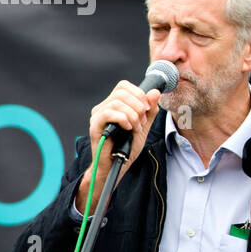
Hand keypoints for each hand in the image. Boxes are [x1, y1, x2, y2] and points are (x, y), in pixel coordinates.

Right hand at [76, 81, 162, 213]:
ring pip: (116, 102)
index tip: (147, 108)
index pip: (124, 86)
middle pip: (121, 92)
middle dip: (138, 105)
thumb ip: (150, 110)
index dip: (138, 93)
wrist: (118, 165)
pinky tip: (128, 128)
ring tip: (136, 128)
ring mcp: (98, 116)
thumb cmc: (127, 147)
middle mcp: (104, 107)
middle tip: (143, 120)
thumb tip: (155, 92)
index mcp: (114, 105)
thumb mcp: (144, 126)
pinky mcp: (95, 126)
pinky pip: (108, 113)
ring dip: (132, 115)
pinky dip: (122, 119)